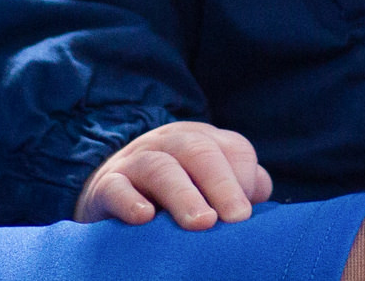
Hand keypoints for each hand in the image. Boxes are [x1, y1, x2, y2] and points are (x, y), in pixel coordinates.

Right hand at [74, 121, 271, 228]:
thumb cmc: (172, 193)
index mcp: (201, 140)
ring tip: (201, 223)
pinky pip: (116, 188)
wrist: (108, 191)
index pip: (232, 148)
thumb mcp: (206, 183)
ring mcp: (135, 162)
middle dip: (221, 184)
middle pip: (198, 151)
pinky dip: (129, 201)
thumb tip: (259, 192)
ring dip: (183, 194)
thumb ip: (238, 185)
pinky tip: (144, 217)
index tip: (247, 215)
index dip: (244, 177)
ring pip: (160, 167)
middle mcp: (169, 144)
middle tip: (236, 219)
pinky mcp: (105, 186)